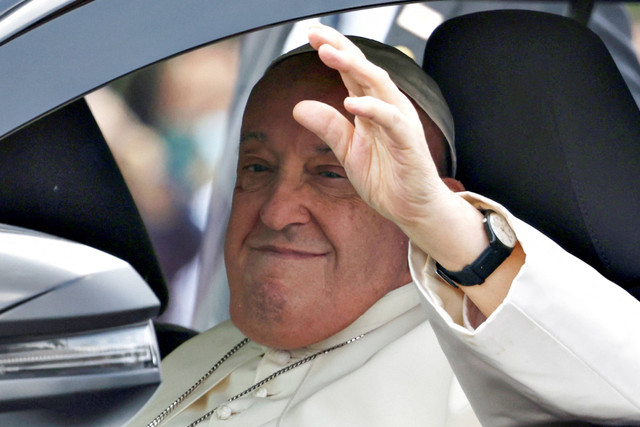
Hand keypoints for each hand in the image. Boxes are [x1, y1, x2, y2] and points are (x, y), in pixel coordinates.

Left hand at [292, 24, 452, 231]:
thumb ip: (329, 127)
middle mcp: (389, 107)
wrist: (412, 208)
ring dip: (354, 67)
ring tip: (327, 54)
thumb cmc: (385, 178)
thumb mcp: (348, 151)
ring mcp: (401, 122)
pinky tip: (350, 102)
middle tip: (315, 33)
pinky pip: (391, 120)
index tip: (310, 33)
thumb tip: (297, 107)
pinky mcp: (409, 142)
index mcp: (373, 107)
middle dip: (340, 48)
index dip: (334, 50)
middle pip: (365, 69)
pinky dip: (372, 108)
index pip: (353, 72)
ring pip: (379, 85)